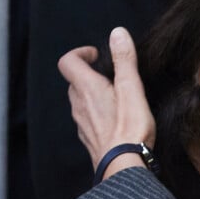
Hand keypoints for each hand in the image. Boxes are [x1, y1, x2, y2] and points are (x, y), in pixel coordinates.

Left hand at [58, 27, 155, 177]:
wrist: (124, 165)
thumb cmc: (129, 128)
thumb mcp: (131, 88)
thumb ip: (124, 59)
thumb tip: (117, 33)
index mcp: (86, 87)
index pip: (68, 61)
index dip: (80, 54)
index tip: (98, 57)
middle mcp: (79, 105)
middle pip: (75, 82)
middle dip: (90, 75)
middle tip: (110, 77)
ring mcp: (82, 124)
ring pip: (81, 103)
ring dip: (94, 96)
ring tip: (117, 100)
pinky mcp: (89, 139)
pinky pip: (88, 121)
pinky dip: (98, 116)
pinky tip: (116, 122)